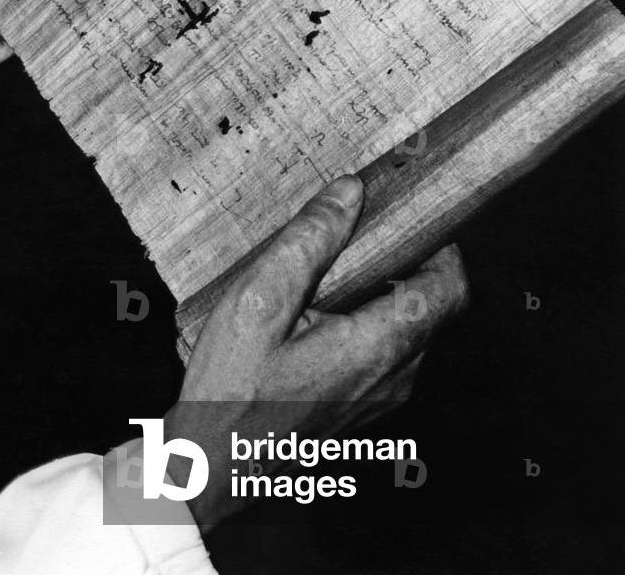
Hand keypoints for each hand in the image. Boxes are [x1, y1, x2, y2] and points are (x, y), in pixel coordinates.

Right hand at [165, 174, 468, 527]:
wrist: (211, 469)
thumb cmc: (229, 391)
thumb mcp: (258, 302)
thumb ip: (308, 242)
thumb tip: (349, 193)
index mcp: (377, 347)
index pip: (451, 288)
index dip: (442, 244)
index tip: (411, 215)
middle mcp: (394, 378)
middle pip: (434, 306)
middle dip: (409, 262)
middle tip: (360, 234)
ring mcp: (381, 400)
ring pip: (411, 330)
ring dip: (386, 294)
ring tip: (331, 272)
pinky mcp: (364, 411)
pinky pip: (388, 355)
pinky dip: (370, 323)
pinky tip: (318, 315)